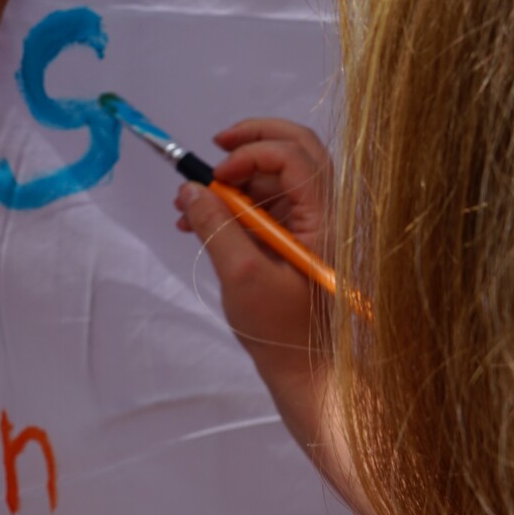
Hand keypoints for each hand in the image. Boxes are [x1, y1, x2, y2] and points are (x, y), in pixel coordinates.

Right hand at [175, 118, 333, 382]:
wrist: (307, 372)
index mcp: (324, 218)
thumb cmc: (280, 330)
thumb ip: (215, 227)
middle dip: (250, 142)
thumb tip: (189, 189)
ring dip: (234, 179)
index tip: (217, 177)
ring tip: (190, 203)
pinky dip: (235, 204)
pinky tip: (200, 223)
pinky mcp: (296, 241)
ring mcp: (311, 226)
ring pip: (277, 176)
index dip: (252, 153)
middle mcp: (324, 213)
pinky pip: (267, 204)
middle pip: (295, 150)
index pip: (295, 156)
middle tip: (214, 146)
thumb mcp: (240, 276)